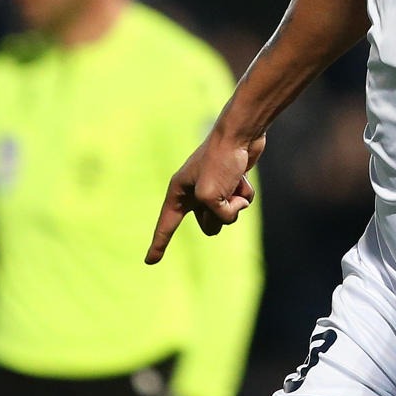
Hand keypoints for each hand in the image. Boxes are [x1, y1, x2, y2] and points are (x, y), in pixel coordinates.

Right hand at [146, 131, 263, 263]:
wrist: (240, 133)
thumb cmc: (220, 161)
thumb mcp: (210, 196)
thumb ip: (218, 215)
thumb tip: (235, 210)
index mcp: (179, 192)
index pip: (166, 225)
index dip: (158, 244)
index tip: (150, 262)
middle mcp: (194, 192)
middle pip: (208, 226)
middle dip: (220, 215)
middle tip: (222, 194)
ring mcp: (214, 188)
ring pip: (226, 216)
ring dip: (235, 204)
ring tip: (234, 183)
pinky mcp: (231, 183)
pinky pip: (241, 202)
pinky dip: (245, 193)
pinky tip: (244, 177)